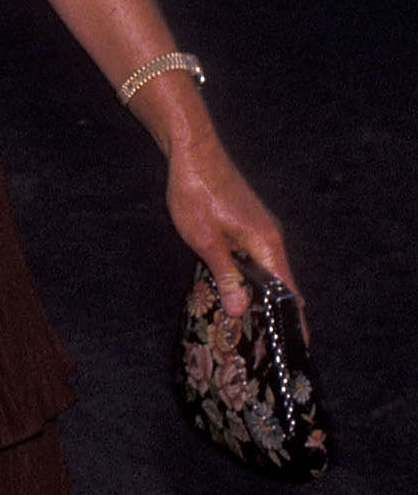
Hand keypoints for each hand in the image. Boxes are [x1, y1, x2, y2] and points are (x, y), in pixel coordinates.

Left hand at [162, 128, 301, 328]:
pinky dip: (251, 276)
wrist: (193, 150)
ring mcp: (260, 229)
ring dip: (260, 294)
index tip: (300, 344)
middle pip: (279, 282)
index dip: (292, 318)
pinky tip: (238, 290)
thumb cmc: (197, 192)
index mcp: (266, 243)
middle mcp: (271, 237)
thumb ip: (226, 276)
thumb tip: (242, 310)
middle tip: (270, 344)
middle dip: (275, 311)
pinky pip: (255, 257)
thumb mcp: (206, 241)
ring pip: (266, 270)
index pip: (287, 289)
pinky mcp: (248, 223)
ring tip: (255, 324)